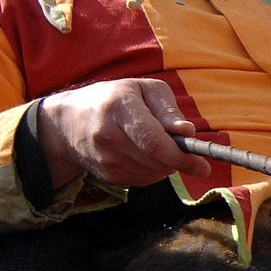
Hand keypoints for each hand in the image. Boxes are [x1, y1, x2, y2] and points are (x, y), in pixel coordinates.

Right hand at [38, 79, 211, 187]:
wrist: (67, 122)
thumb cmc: (113, 99)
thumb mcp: (143, 89)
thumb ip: (168, 109)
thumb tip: (187, 131)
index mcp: (118, 108)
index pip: (153, 141)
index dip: (181, 156)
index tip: (202, 165)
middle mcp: (107, 136)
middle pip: (155, 161)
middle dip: (178, 160)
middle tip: (186, 152)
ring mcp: (104, 160)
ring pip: (152, 174)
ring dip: (165, 165)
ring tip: (156, 145)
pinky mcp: (106, 176)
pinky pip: (143, 181)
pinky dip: (152, 171)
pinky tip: (143, 154)